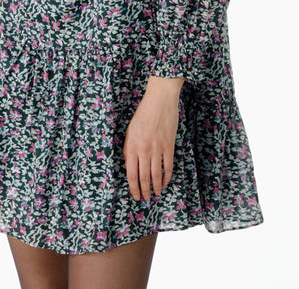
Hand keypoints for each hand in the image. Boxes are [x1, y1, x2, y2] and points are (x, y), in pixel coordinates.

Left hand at [122, 79, 181, 201]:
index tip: (135, 196)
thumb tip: (129, 165)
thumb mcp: (130, 130)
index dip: (133, 188)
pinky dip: (166, 177)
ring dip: (156, 188)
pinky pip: (168, 167)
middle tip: (145, 199)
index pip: (131, 174)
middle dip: (144, 191)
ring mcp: (157, 148)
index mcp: (131, 146)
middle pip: (143, 178)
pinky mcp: (169, 146)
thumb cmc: (143, 113)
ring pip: (155, 175)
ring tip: (156, 194)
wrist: (159, 100)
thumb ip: (128, 148)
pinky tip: (165, 182)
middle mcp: (143, 149)